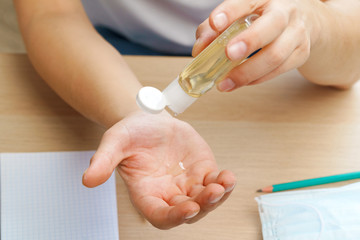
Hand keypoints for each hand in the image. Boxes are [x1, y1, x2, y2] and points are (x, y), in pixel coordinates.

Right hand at [82, 111, 235, 228]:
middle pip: (188, 211)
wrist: (149, 119)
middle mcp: (168, 193)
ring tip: (224, 182)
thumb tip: (87, 180)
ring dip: (218, 196)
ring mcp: (187, 184)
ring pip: (206, 201)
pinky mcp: (201, 171)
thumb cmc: (131, 133)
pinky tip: (228, 176)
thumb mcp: (114, 142)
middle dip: (202, 205)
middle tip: (211, 192)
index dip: (174, 216)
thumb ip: (103, 161)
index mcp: (146, 193)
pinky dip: (224, 182)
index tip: (188, 208)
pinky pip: (216, 183)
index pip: (160, 215)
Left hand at [193, 0, 321, 90]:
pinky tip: (240, 82)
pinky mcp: (302, 53)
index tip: (215, 23)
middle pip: (272, 25)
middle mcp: (285, 10)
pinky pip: (279, 70)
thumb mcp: (239, 15)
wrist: (307, 20)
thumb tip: (199, 49)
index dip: (230, 11)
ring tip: (224, 83)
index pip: (248, 0)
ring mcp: (297, 32)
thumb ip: (214, 29)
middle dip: (249, 41)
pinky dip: (256, 79)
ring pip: (276, 55)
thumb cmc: (263, 16)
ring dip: (247, 72)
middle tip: (228, 54)